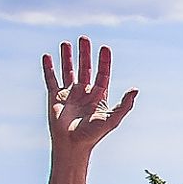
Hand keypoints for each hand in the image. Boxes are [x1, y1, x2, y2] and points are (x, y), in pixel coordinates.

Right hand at [42, 41, 137, 158]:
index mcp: (98, 96)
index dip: (104, 61)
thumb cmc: (93, 134)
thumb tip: (135, 89)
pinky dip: (48, 68)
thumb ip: (125, 104)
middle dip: (85, 54)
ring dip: (67, 57)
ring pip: (68, 71)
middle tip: (83, 38)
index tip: (104, 48)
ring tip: (66, 43)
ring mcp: (69, 94)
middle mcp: (84, 93)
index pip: (102, 74)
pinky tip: (47, 56)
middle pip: (85, 68)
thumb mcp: (112, 119)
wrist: (72, 145)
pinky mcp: (55, 97)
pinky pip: (51, 79)